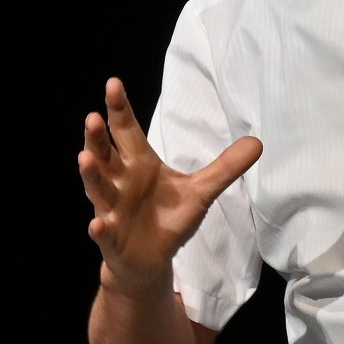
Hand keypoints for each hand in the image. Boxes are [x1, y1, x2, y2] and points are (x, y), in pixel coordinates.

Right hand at [81, 77, 261, 298]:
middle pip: (104, 153)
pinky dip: (99, 228)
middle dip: (96, 136)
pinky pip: (103, 232)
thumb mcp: (201, 191)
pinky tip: (98, 224)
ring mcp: (111, 209)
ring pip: (97, 188)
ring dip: (90, 174)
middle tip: (93, 117)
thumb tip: (258, 142)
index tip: (114, 83)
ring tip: (85, 158)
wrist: (150, 260)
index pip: (126, 130)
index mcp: (138, 163)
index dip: (119, 108)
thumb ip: (225, 167)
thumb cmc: (169, 218)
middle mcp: (120, 181)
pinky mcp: (111, 238)